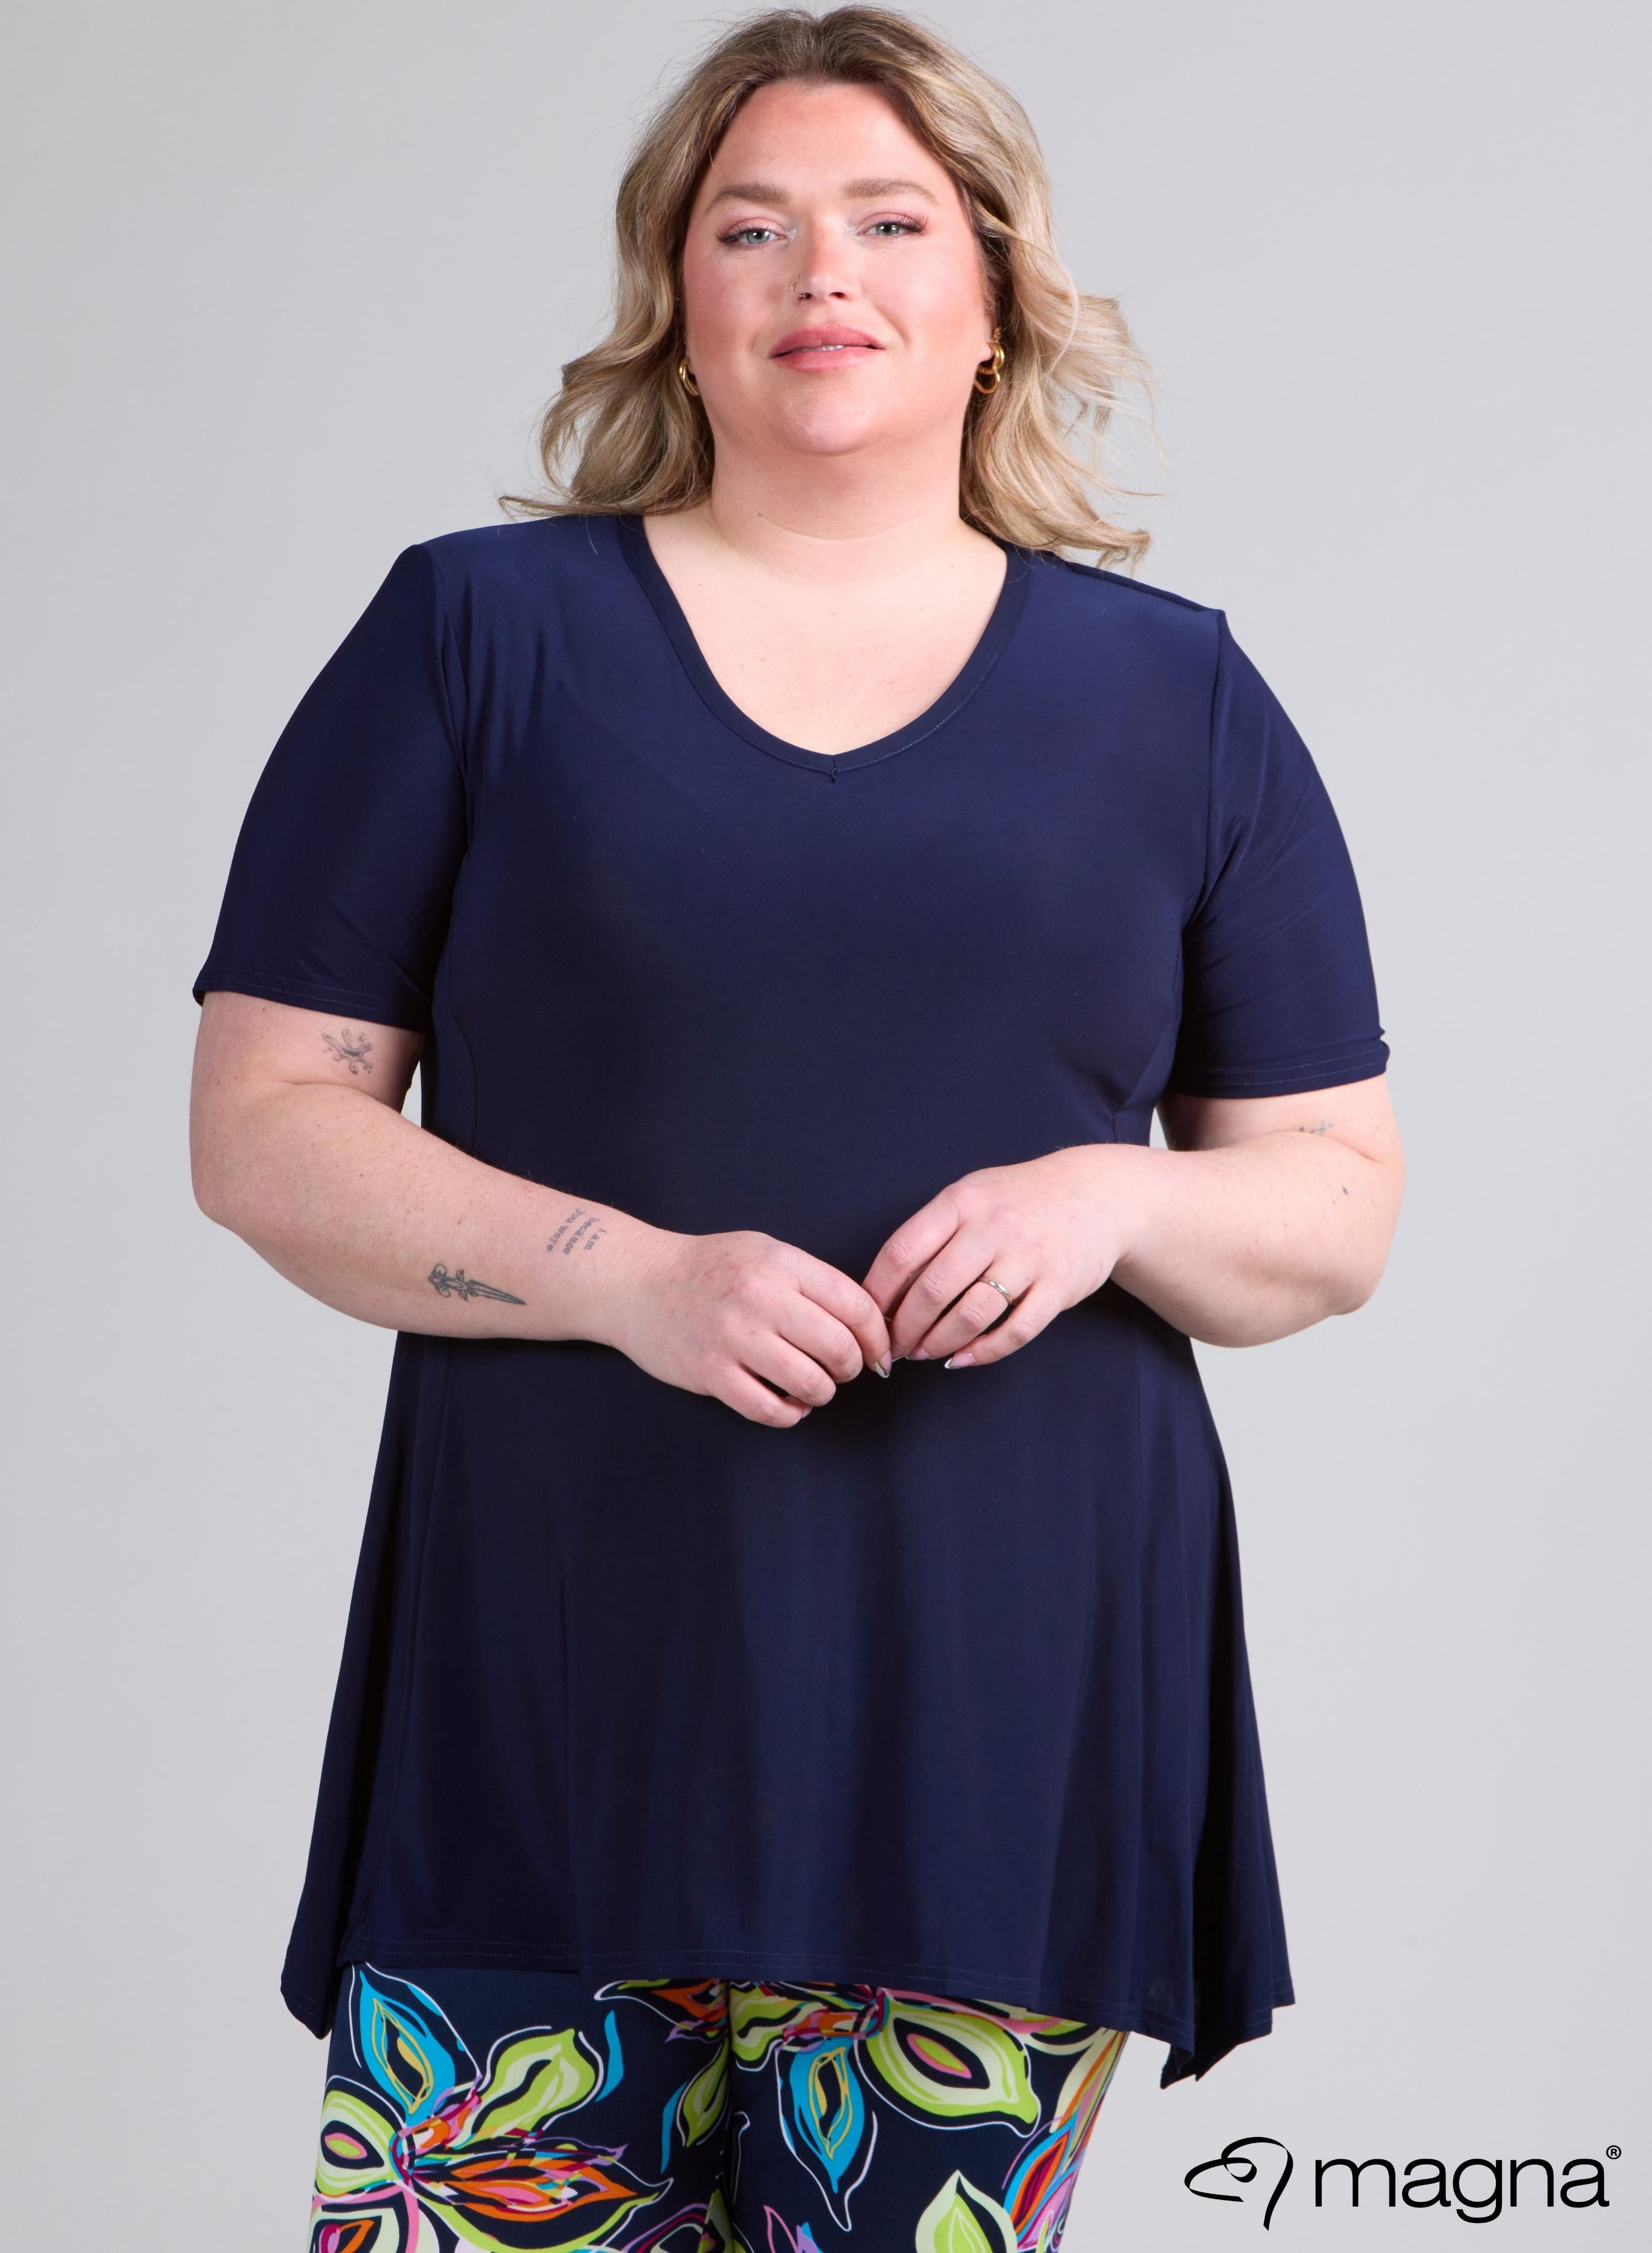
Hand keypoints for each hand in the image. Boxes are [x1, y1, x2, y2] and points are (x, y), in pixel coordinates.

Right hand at [604, 1227, 893, 1425]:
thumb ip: (812, 1281)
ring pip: (811, 1383)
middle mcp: (760, 1298)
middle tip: (844, 1369)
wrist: (636, 1282)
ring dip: (823, 1392)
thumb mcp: (765, 1253)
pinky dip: (790, 1413)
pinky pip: (770, 1409)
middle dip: (853, 1367)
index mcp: (781, 1264)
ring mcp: (734, 1338)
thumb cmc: (709, 1268)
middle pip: (839, 1347)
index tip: (879, 1351)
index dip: (877, 1335)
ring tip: (814, 1386)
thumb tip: (868, 1324)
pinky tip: (788, 1403)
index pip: (855, 1304)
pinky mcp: (711, 1373)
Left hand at [863, 1148, 1130, 1369]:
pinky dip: (982, 1352)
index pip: (902, 1252)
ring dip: (938, 1343)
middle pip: (932, 1290)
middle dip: (904, 1328)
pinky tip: (961, 1358)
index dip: (878, 1293)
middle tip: (893, 1347)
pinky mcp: (1058, 1287)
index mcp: (962, 1201)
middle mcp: (994, 1227)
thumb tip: (884, 1290)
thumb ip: (932, 1234)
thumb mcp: (971, 1197)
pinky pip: (1015, 1331)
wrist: (1097, 1195)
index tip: (867, 1318)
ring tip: (923, 1352)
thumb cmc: (1018, 1201)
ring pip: (971, 1315)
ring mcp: (1030, 1257)